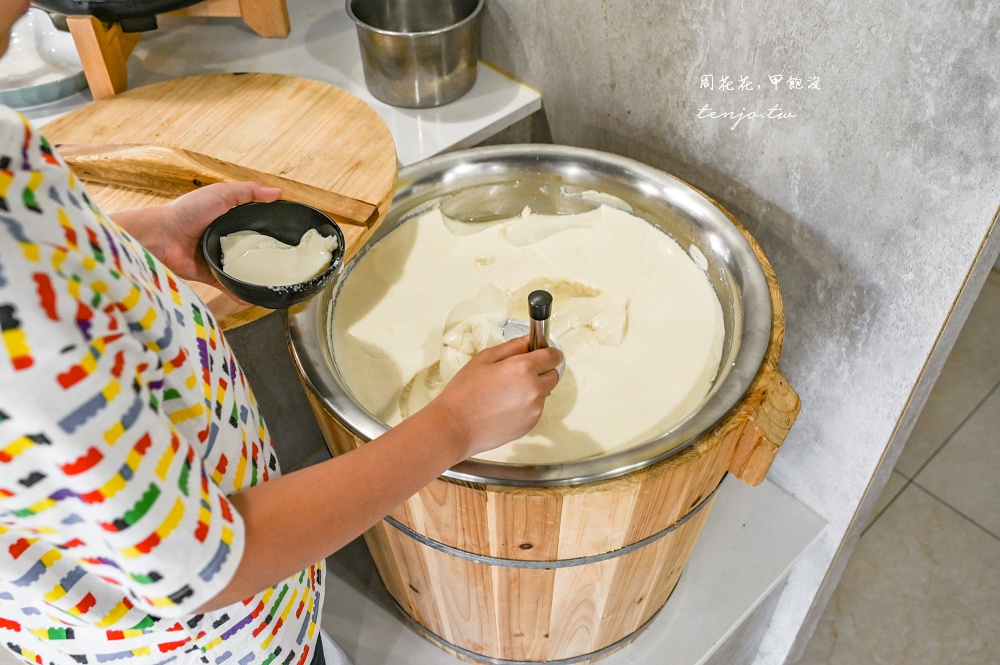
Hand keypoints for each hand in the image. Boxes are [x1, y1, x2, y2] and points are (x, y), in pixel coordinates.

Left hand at [110, 182, 281, 299]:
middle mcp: (224, 239)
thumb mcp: (222, 192)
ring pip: (243, 269)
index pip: (255, 224)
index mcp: (228, 219)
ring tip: (276, 281)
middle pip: (251, 248)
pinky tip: (255, 297)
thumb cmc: (188, 210)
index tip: (290, 235)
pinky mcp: (210, 275)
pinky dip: (240, 293)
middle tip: (288, 261)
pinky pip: (229, 286)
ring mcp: (218, 258)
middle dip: (267, 255)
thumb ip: (250, 191)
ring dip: (256, 275)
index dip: (271, 228)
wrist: (161, 236)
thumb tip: (279, 192)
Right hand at [426, 336, 562, 458]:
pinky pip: (535, 409)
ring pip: (544, 393)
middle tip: (519, 372)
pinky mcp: (530, 425)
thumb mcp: (484, 358)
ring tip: (505, 392)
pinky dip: (526, 405)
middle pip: (553, 375)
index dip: (548, 352)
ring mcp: (534, 409)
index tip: (542, 352)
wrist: (455, 427)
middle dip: (542, 370)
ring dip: (533, 389)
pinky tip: (504, 406)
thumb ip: (512, 346)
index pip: (553, 356)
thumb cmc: (464, 393)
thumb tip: (529, 340)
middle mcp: (534, 389)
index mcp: (524, 368)